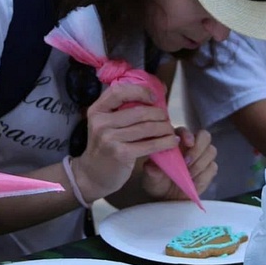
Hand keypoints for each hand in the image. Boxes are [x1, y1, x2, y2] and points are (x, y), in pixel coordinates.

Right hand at [71, 84, 177, 201]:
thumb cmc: (105, 145)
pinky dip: (164, 142)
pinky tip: (172, 142)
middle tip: (167, 118)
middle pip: (138, 111)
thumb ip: (124, 107)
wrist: (93, 174)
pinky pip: (149, 144)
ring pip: (146, 127)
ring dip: (164, 128)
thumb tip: (159, 90)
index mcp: (97, 110)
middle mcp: (101, 122)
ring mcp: (109, 138)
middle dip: (159, 114)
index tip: (154, 97)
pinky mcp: (120, 153)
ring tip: (171, 129)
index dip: (140, 91)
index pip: (119, 91)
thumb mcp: (106, 123)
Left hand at [140, 127, 217, 199]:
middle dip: (198, 149)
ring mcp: (202, 157)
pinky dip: (203, 175)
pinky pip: (212, 168)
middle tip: (187, 162)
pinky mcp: (209, 170)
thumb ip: (152, 171)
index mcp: (175, 141)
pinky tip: (193, 182)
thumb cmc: (157, 182)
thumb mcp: (151, 177)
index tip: (187, 143)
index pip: (184, 131)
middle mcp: (190, 146)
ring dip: (200, 164)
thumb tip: (152, 166)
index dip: (187, 135)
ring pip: (211, 152)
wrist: (167, 198)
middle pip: (205, 137)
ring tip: (188, 175)